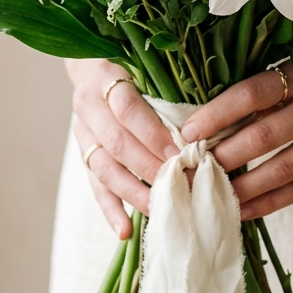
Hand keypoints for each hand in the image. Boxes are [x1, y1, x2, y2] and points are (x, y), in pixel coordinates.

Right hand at [67, 58, 178, 237]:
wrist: (92, 62)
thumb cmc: (134, 62)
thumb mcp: (147, 62)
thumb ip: (169, 84)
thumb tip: (210, 118)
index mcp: (105, 76)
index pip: (127, 108)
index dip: (153, 133)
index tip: (182, 153)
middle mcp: (88, 104)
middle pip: (117, 143)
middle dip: (150, 167)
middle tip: (180, 185)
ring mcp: (82, 131)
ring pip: (105, 168)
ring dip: (134, 192)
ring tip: (160, 210)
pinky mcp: (84, 153)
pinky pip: (95, 185)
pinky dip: (110, 209)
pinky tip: (125, 231)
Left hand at [181, 40, 292, 220]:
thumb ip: (274, 85)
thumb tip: (217, 113)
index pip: (254, 92)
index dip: (218, 112)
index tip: (188, 130)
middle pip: (264, 135)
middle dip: (222, 154)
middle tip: (189, 169)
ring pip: (282, 168)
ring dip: (241, 185)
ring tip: (209, 194)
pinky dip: (270, 201)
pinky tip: (244, 209)